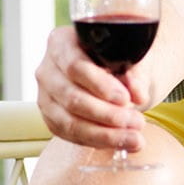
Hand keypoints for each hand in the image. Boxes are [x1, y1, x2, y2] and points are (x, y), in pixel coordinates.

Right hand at [33, 26, 155, 150]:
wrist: (109, 67)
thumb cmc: (116, 55)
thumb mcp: (128, 54)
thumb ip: (135, 72)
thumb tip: (137, 93)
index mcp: (61, 42)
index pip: (75, 66)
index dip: (100, 85)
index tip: (125, 99)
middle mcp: (47, 69)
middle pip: (72, 98)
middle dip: (107, 114)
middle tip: (136, 122)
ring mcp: (46, 96)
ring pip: (69, 122)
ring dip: (105, 134)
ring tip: (134, 138)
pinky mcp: (51, 118)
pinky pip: (71, 135)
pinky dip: (98, 141)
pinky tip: (121, 142)